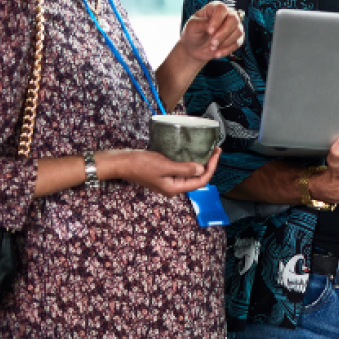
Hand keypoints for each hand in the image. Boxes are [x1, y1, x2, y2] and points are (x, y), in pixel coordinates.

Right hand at [99, 148, 219, 196]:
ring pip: (190, 173)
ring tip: (208, 150)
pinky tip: (193, 152)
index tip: (216, 153)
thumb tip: (201, 169)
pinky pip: (181, 168)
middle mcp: (173, 187)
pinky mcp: (164, 173)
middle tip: (215, 150)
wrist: (121, 162)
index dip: (211, 168)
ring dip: (199, 162)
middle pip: (197, 178)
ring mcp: (168, 180)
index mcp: (174, 188)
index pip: (200, 181)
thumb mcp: (164, 166)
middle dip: (208, 165)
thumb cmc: (140, 164)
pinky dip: (189, 161)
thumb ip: (183, 169)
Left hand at [175, 1, 243, 66]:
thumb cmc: (193, 34)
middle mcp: (226, 14)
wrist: (195, 49)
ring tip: (212, 48)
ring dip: (225, 42)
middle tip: (212, 43)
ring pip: (238, 31)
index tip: (209, 31)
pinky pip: (238, 43)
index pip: (222, 9)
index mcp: (214, 8)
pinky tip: (216, 53)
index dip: (217, 19)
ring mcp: (233, 26)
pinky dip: (227, 50)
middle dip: (223, 33)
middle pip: (233, 19)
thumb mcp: (192, 27)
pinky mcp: (237, 38)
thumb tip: (213, 26)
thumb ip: (202, 24)